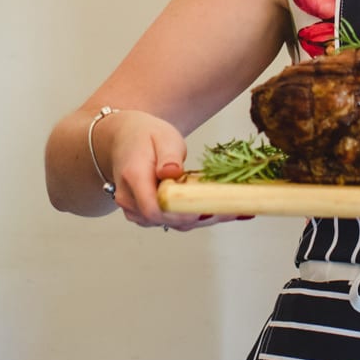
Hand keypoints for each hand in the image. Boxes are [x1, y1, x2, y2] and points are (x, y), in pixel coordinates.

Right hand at [96, 110, 240, 231]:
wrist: (124, 139)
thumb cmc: (145, 135)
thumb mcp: (162, 136)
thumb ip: (169, 156)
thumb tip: (172, 172)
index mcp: (133, 177)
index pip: (154, 208)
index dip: (182, 213)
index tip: (208, 208)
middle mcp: (130, 199)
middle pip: (166, 219)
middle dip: (201, 216)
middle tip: (235, 209)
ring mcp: (136, 210)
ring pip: (171, 223)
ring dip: (201, 218)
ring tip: (235, 210)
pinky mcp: (146, 214)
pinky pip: (172, 220)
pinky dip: (195, 216)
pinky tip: (220, 210)